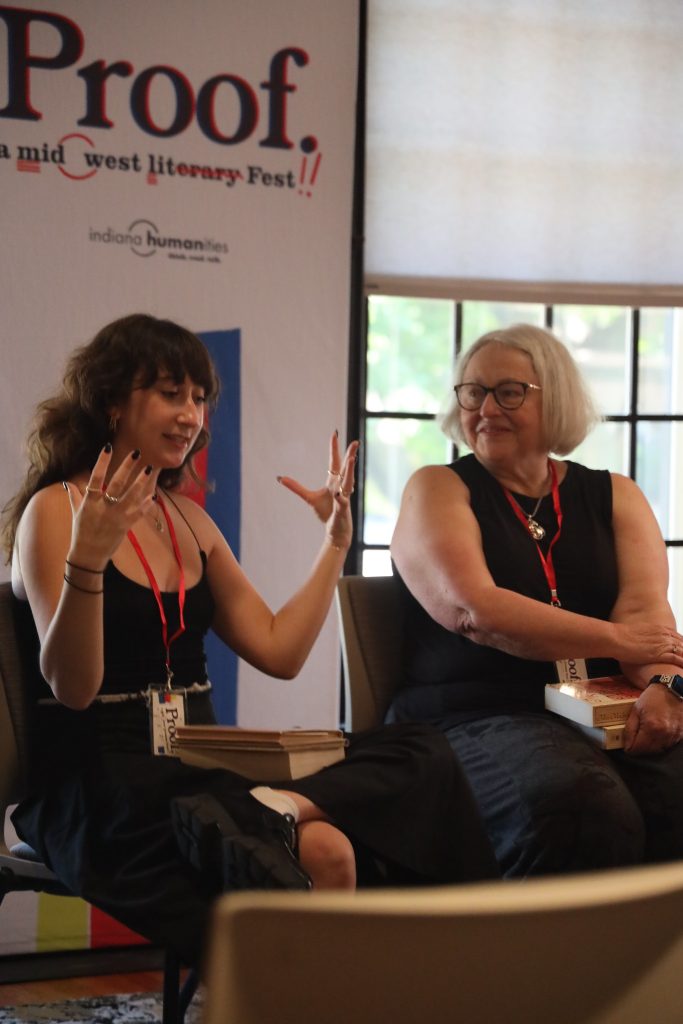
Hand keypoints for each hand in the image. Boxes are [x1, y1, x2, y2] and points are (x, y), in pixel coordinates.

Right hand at [63, 447, 158, 567]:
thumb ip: (74, 496)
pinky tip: (153, 494)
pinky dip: (146, 503)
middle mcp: (103, 507)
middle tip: (136, 453)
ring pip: (131, 496)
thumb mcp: (76, 513)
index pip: (95, 477)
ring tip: (148, 468)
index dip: (102, 462)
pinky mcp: (125, 526)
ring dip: (141, 482)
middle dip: (127, 467)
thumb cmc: (80, 532)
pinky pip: (138, 512)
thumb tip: (68, 482)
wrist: (88, 555)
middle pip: (116, 484)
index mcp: (89, 501)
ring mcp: (116, 517)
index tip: (108, 447)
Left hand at [277, 433, 359, 550]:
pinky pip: (342, 503)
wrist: (335, 531)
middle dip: (350, 454)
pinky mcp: (343, 510)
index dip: (334, 448)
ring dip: (350, 471)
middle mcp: (340, 487)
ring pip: (348, 482)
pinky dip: (340, 499)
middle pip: (345, 468)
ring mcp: (343, 498)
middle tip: (355, 442)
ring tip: (352, 459)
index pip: (334, 462)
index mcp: (333, 482)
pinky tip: (338, 495)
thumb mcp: (308, 498)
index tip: (334, 434)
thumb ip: (296, 487)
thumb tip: (280, 477)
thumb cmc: (326, 513)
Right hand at [613, 622, 682, 669]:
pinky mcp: (659, 654)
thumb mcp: (638, 634)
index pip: (678, 637)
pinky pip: (677, 659)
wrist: (615, 638)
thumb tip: (644, 643)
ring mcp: (662, 644)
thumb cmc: (621, 637)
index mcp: (659, 629)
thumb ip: (646, 637)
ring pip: (682, 651)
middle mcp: (664, 635)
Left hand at [623, 683, 682, 754]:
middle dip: (640, 748)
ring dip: (651, 747)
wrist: (673, 690)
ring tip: (647, 734)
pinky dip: (661, 743)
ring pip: (659, 751)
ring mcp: (674, 736)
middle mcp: (664, 735)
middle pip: (648, 753)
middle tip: (636, 738)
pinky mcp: (680, 735)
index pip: (637, 749)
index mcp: (651, 728)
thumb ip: (629, 729)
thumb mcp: (635, 710)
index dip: (629, 748)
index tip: (627, 743)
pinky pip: (668, 746)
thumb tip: (626, 745)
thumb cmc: (653, 698)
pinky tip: (657, 733)